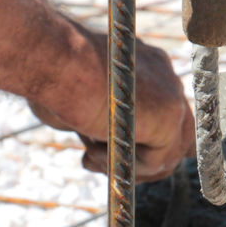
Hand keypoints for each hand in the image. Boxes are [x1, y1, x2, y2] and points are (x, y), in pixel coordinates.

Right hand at [31, 30, 194, 182]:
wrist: (53, 61)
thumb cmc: (52, 78)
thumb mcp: (80, 104)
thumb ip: (103, 122)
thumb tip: (101, 146)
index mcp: (147, 71)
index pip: (161, 119)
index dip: (134, 145)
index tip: (94, 150)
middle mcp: (166, 80)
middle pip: (173, 141)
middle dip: (136, 162)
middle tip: (93, 161)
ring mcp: (172, 97)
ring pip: (166, 155)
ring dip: (127, 165)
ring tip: (89, 157)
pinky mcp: (170, 116)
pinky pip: (158, 161)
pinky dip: (126, 166)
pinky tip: (93, 151)